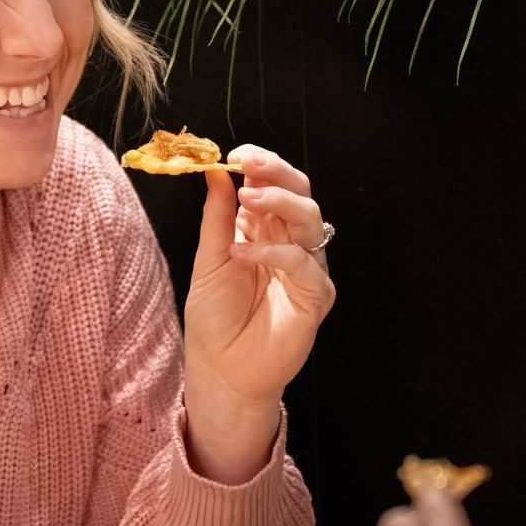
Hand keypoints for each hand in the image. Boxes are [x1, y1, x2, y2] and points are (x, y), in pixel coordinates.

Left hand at [181, 146, 335, 481]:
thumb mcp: (209, 260)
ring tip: (247, 198)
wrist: (222, 370)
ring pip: (310, 219)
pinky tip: (243, 254)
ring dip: (279, 201)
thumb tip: (215, 172)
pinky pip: (304, 263)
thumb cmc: (215, 319)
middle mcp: (291, 243)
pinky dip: (274, 252)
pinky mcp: (316, 295)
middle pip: (300, 193)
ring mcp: (307, 268)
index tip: (236, 154)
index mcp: (265, 230)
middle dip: (277, 172)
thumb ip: (217, 218)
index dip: (261, 164)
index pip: (274, 184)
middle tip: (249, 164)